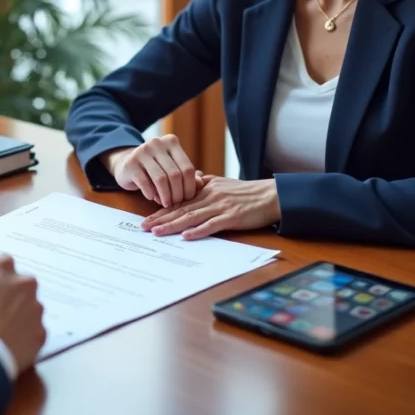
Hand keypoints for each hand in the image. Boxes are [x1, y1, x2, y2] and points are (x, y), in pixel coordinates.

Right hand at [0, 255, 45, 375]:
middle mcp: (24, 282)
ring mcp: (36, 307)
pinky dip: (26, 338)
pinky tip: (10, 345)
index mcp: (2, 267)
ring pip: (31, 309)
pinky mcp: (42, 331)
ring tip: (3, 332)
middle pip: (23, 285)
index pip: (4, 265)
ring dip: (21, 317)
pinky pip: (35, 332)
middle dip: (13, 296)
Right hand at [103, 135, 207, 206]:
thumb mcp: (172, 168)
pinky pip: (145, 183)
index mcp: (171, 142)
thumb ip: (187, 175)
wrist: (126, 164)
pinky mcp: (130, 163)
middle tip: (176, 204)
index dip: (190, 187)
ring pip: (160, 179)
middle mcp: (157, 143)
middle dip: (177, 194)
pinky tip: (152, 198)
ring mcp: (142, 151)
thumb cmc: (154, 168)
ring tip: (166, 204)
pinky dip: (151, 194)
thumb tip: (200, 184)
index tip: (188, 199)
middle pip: (175, 174)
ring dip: (165, 196)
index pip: (187, 167)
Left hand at [140, 177, 280, 239]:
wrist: (271, 194)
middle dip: (160, 218)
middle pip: (180, 209)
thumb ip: (207, 182)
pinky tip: (186, 236)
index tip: (147, 218)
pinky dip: (198, 230)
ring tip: (157, 232)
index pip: (179, 201)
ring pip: (191, 216)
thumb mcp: (224, 182)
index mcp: (206, 189)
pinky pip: (212, 224)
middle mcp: (209, 196)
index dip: (162, 209)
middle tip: (143, 227)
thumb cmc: (248, 191)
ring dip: (173, 225)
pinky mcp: (232, 217)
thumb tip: (194, 178)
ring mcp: (220, 206)